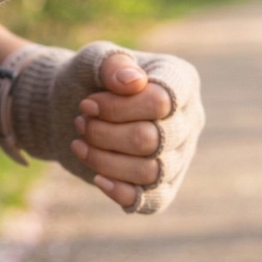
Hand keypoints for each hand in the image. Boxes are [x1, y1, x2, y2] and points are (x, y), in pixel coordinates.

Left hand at [4, 40, 204, 214]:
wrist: (73, 109)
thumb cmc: (89, 78)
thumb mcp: (93, 60)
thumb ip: (112, 63)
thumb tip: (134, 82)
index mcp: (181, 81)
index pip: (161, 102)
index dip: (118, 108)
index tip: (86, 104)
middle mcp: (188, 119)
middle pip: (152, 139)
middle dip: (105, 134)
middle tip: (80, 122)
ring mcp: (179, 155)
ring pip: (150, 172)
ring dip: (104, 160)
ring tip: (80, 142)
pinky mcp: (164, 185)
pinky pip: (151, 201)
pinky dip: (120, 192)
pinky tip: (97, 177)